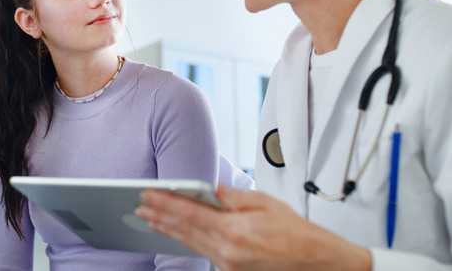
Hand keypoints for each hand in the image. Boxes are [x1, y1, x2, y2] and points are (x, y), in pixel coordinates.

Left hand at [135, 185, 370, 270]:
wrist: (313, 260)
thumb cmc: (294, 231)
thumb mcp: (265, 203)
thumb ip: (234, 196)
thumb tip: (212, 188)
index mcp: (236, 230)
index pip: (191, 213)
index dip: (166, 203)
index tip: (148, 194)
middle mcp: (229, 250)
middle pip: (185, 230)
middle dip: (159, 216)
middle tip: (139, 205)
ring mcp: (229, 264)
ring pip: (190, 243)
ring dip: (167, 230)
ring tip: (148, 218)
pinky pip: (201, 252)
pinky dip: (184, 241)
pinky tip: (173, 234)